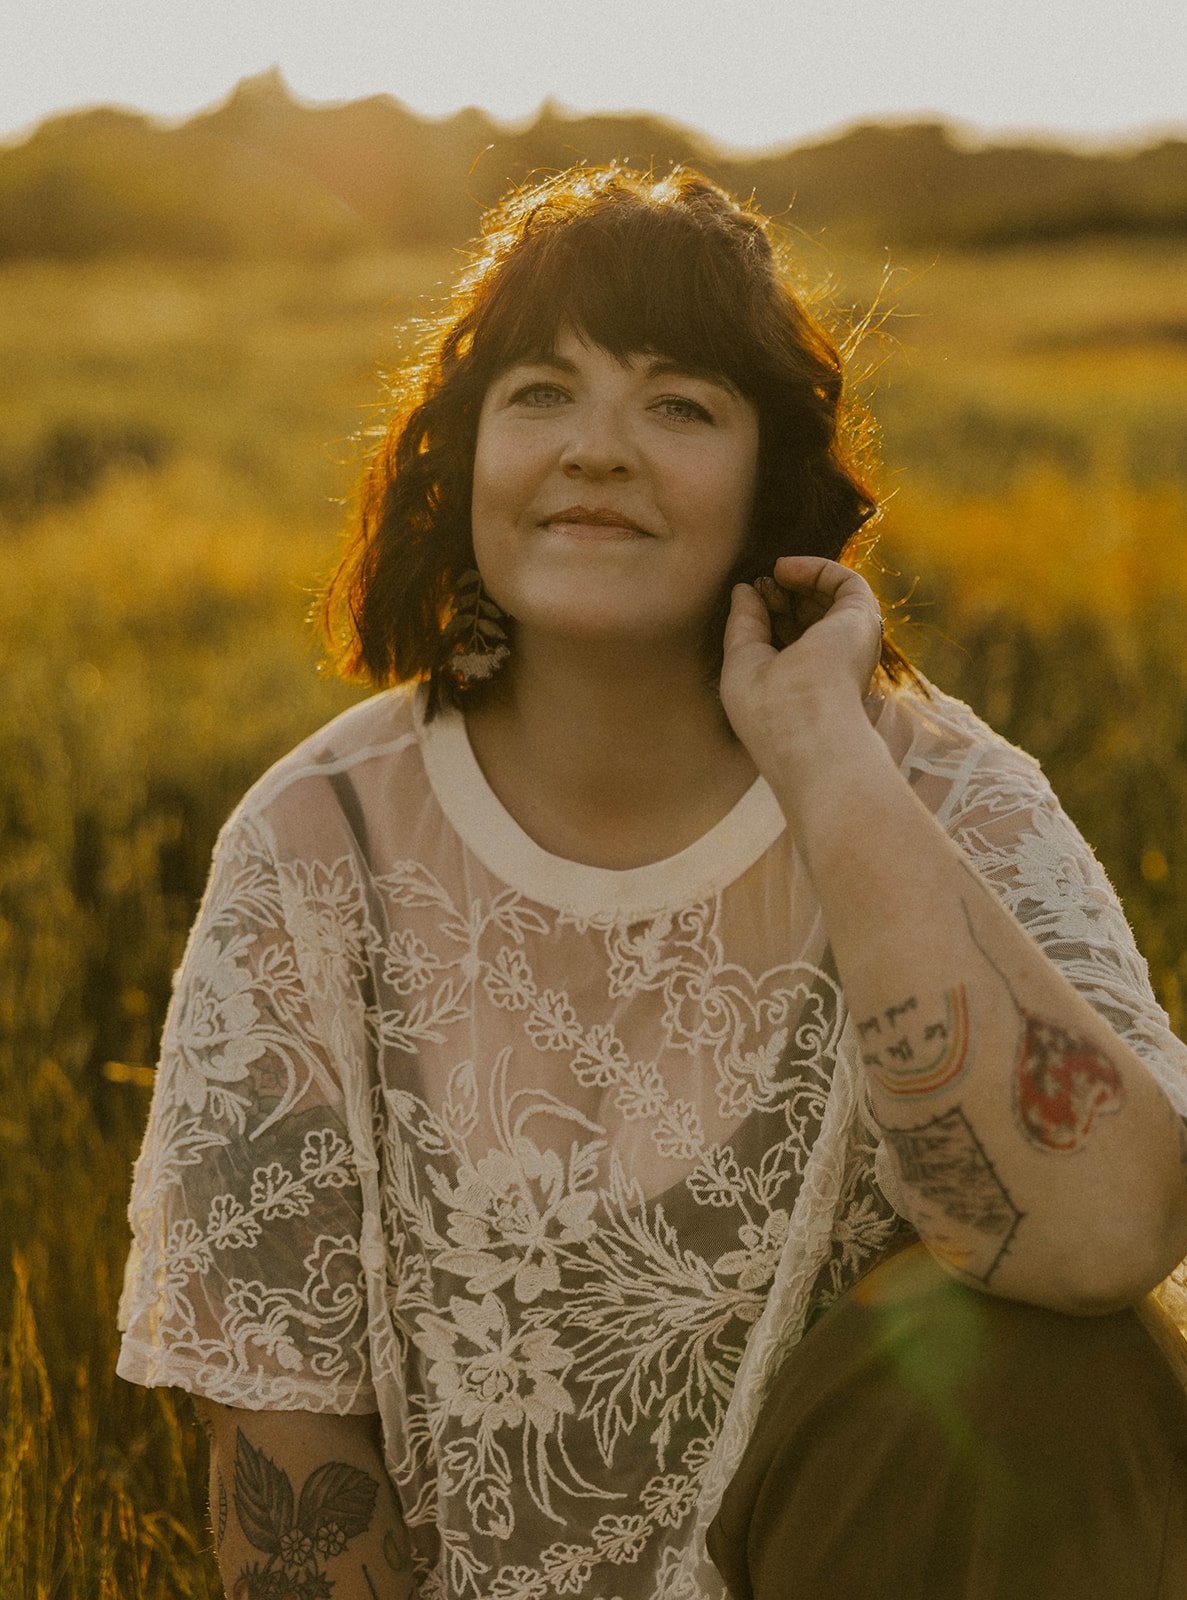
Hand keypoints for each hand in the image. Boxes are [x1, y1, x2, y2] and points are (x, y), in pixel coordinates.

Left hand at [718, 556, 882, 770]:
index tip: (749, 602)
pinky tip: (785, 569)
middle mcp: (835, 663)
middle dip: (782, 596)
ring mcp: (852, 641)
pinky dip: (814, 568)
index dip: (769, 613)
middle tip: (761, 587)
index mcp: (809, 681)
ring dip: (798, 580)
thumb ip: (744, 624)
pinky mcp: (862, 619)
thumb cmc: (769, 709)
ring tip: (774, 576)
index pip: (793, 638)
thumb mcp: (742, 662)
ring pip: (831, 598)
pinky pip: (845, 582)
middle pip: (812, 616)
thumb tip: (743, 589)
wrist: (805, 726)